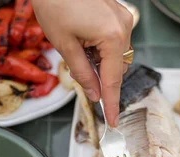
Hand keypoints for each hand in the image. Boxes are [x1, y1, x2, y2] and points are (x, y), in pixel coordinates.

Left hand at [33, 0, 133, 126]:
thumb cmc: (55, 4)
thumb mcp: (65, 45)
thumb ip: (83, 73)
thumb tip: (95, 94)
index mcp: (113, 37)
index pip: (113, 80)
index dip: (111, 103)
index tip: (113, 121)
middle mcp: (124, 27)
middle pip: (117, 68)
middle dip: (100, 76)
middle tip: (79, 70)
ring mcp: (123, 18)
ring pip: (116, 55)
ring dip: (100, 61)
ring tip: (77, 47)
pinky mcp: (118, 14)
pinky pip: (115, 41)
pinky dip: (101, 48)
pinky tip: (84, 38)